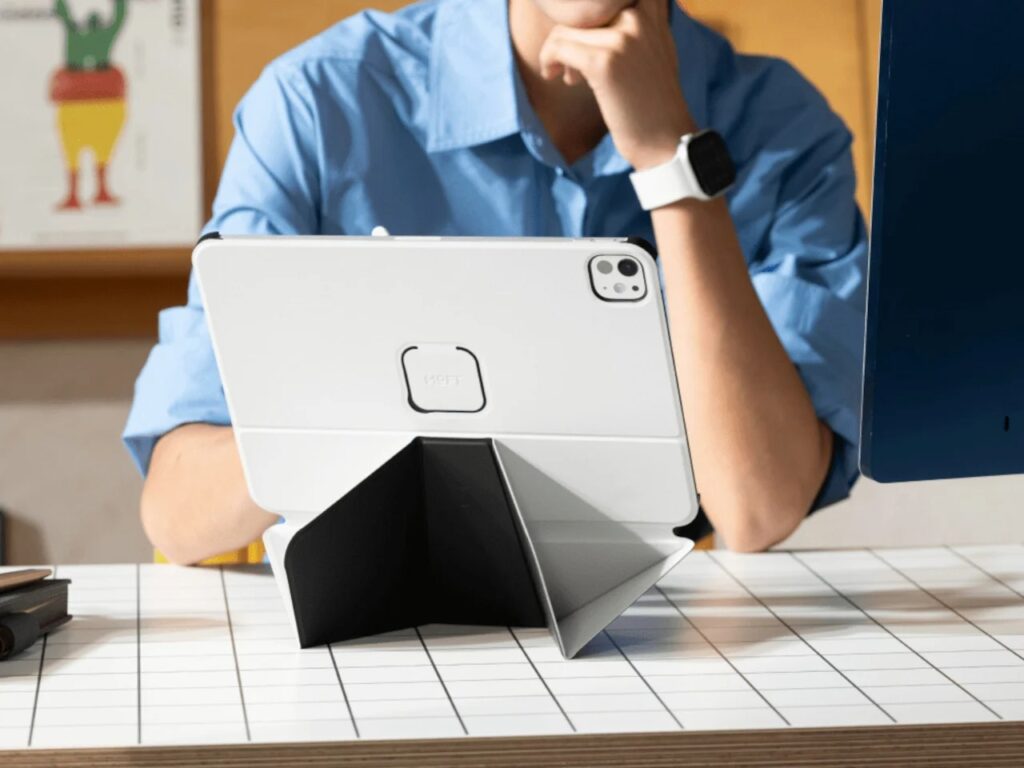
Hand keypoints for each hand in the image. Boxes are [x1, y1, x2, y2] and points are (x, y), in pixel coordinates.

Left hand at [538, 0, 696, 169]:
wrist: (665, 139)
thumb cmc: (653, 98)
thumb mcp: (655, 45)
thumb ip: (635, 21)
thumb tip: (593, 10)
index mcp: (651, 6)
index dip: (585, 16)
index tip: (581, 41)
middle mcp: (639, 14)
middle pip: (580, 10)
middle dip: (570, 34)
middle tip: (572, 63)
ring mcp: (623, 37)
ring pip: (564, 28)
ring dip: (557, 51)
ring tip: (569, 75)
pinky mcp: (604, 62)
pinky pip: (558, 47)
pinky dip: (548, 60)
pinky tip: (553, 75)